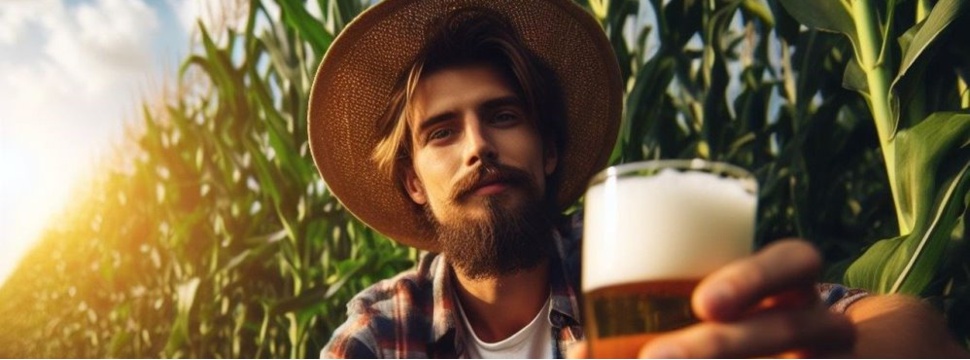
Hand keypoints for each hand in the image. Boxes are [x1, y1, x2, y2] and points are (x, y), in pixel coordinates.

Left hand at [569, 239, 855, 357]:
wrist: (804, 351)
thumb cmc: (735, 322)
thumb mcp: (711, 309)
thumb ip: (649, 315)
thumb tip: (580, 357)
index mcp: (790, 281)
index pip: (794, 261)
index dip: (754, 278)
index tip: (703, 303)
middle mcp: (817, 319)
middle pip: (786, 327)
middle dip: (719, 347)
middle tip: (656, 359)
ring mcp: (824, 356)